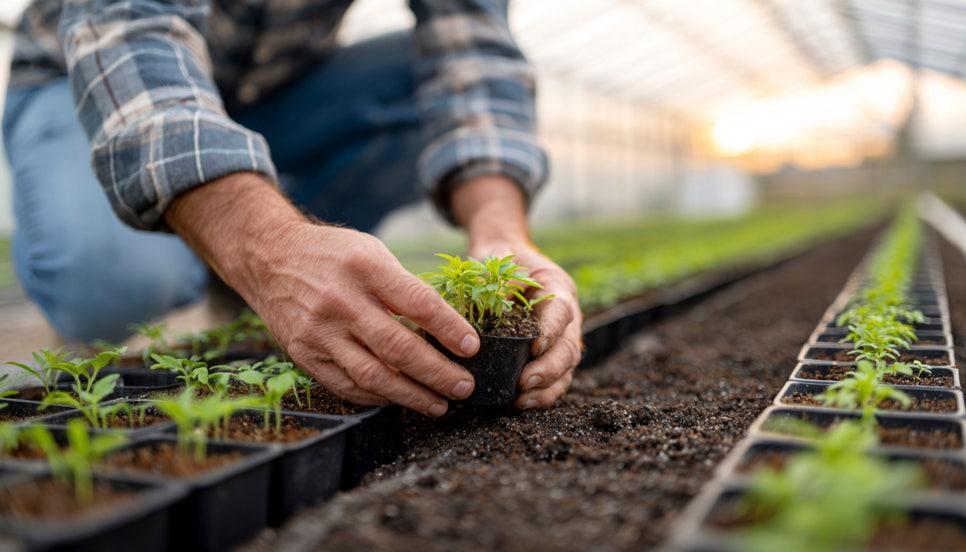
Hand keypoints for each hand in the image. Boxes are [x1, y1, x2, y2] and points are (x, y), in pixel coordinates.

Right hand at [166, 174, 478, 415]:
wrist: (268, 257)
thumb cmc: (332, 254)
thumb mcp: (372, 252)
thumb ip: (403, 287)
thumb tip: (446, 327)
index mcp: (365, 267)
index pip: (418, 304)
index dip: (449, 329)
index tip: (472, 348)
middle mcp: (340, 301)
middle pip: (398, 348)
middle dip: (438, 373)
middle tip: (464, 386)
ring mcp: (319, 332)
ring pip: (373, 375)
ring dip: (412, 396)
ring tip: (439, 404)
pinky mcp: (304, 354)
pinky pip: (347, 385)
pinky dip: (378, 397)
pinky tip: (400, 399)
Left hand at [470, 242, 582, 408]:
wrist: (501, 258)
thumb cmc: (499, 258)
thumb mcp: (495, 259)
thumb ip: (493, 278)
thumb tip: (483, 302)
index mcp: (557, 288)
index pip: (561, 311)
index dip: (551, 331)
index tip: (535, 347)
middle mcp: (565, 316)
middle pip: (568, 346)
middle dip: (550, 368)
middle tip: (526, 382)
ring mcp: (559, 338)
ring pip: (565, 368)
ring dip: (547, 388)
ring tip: (522, 400)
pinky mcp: (548, 355)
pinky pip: (552, 380)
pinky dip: (540, 395)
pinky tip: (519, 403)